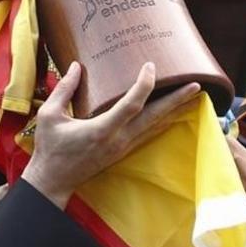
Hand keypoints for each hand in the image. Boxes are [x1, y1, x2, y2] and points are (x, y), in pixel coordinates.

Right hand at [23, 62, 200, 208]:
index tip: (150, 66)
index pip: (132, 104)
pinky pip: (147, 133)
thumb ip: (64, 90)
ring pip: (154, 126)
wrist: (53, 181)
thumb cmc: (50, 149)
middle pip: (154, 117)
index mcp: (102, 130)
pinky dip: (161, 121)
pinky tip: (170, 114)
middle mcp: (118, 140)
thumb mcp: (49, 116)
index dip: (145, 84)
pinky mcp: (122, 151)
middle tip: (196, 85)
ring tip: (191, 96)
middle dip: (176, 100)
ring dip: (174, 111)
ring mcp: (122, 147)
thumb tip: (76, 66)